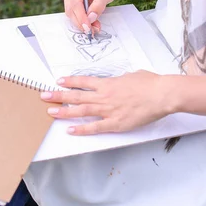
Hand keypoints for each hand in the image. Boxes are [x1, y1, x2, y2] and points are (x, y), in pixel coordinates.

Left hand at [40, 71, 172, 135]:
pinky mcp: (116, 124)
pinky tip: (70, 130)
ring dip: (64, 111)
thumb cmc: (150, 83)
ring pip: (81, 111)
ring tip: (51, 112)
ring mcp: (108, 110)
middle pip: (76, 96)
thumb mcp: (132, 75)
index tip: (58, 82)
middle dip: (58, 96)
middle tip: (43, 96)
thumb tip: (119, 81)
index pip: (83, 81)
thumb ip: (121, 80)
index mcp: (108, 83)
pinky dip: (82, 129)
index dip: (70, 82)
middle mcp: (104, 96)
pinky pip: (95, 127)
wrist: (161, 94)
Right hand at [61, 0, 117, 33]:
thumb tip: (91, 18)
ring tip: (95, 27)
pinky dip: (82, 22)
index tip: (88, 27)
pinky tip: (91, 24)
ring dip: (82, 24)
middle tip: (93, 31)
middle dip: (82, 22)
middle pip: (71, 10)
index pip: (75, 3)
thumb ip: (98, 6)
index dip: (81, 17)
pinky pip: (74, 16)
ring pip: (72, 15)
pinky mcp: (70, 5)